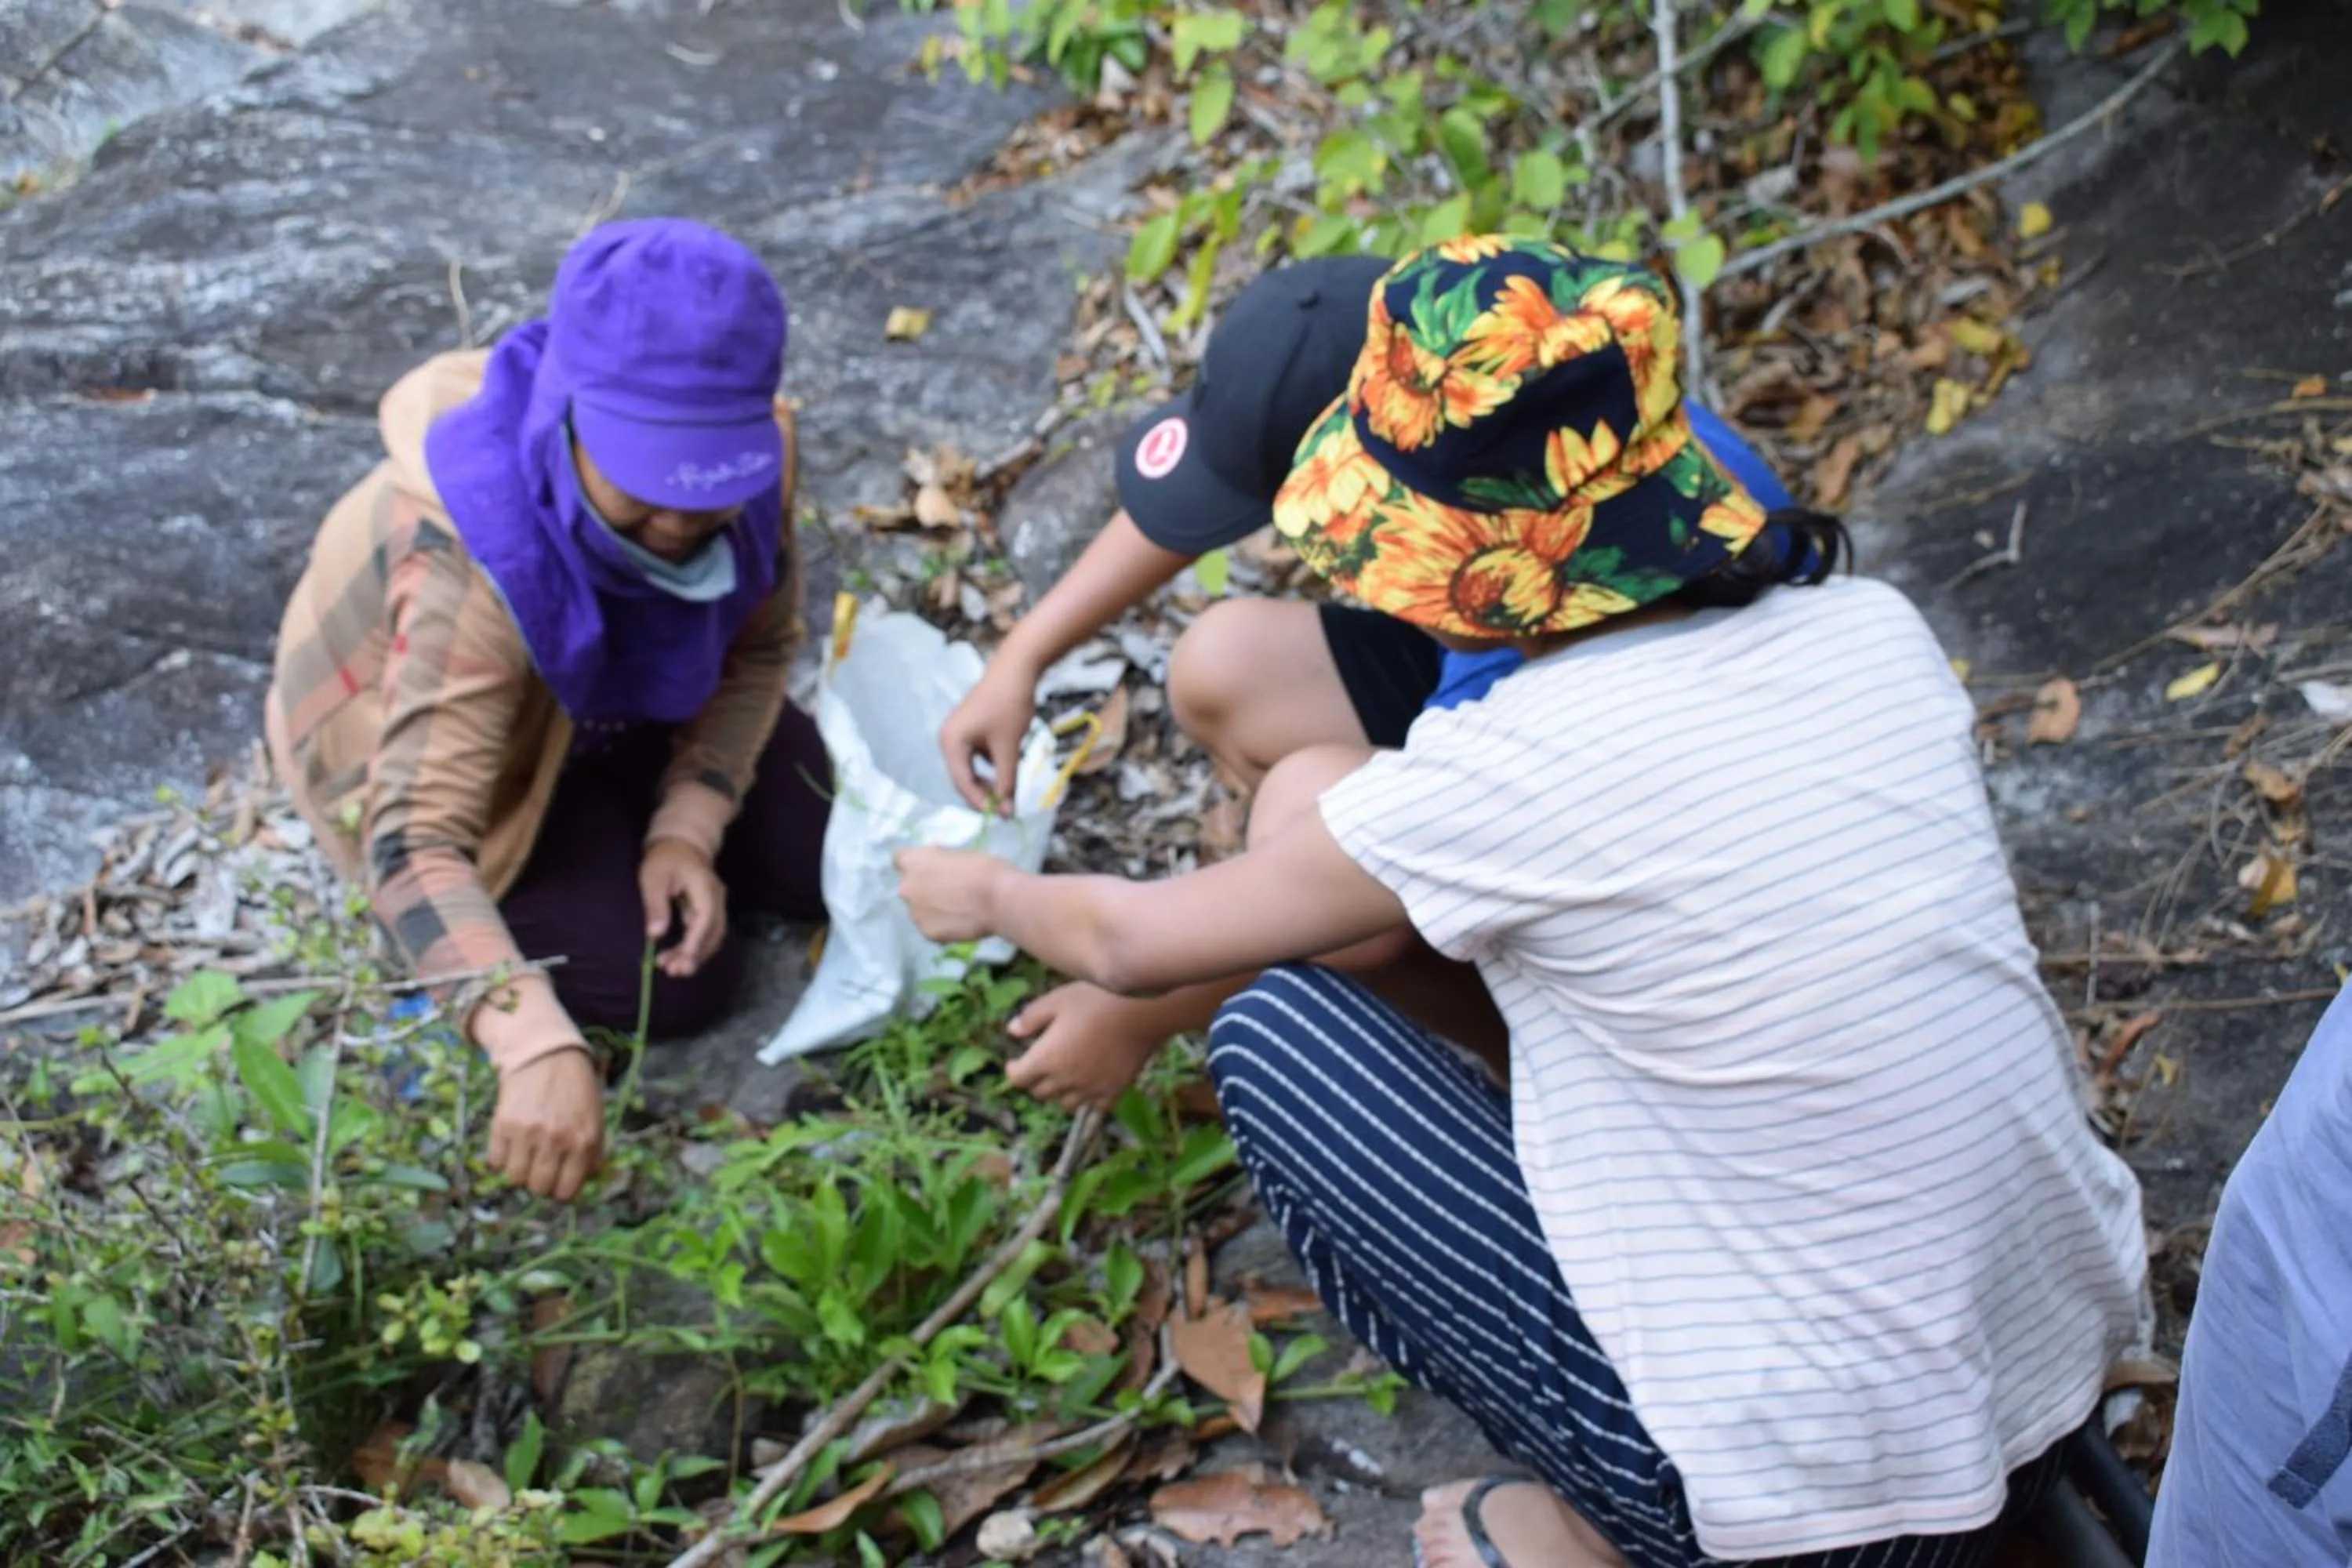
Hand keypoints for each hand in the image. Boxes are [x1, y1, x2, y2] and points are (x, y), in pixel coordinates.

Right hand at [487, 1048, 604, 1199]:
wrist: (546, 1054)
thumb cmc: (575, 1089)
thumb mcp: (595, 1119)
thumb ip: (592, 1153)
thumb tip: (584, 1181)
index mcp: (583, 1142)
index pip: (567, 1192)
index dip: (561, 1190)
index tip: (558, 1181)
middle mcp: (556, 1141)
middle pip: (539, 1189)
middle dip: (540, 1183)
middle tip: (541, 1167)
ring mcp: (528, 1133)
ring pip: (515, 1179)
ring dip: (520, 1171)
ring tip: (526, 1155)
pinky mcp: (503, 1124)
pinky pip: (495, 1162)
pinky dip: (501, 1158)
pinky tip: (511, 1144)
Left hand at [639, 838, 726, 979]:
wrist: (682, 843)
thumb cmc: (664, 858)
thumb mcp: (653, 877)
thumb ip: (655, 905)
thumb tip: (655, 934)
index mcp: (705, 888)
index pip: (705, 920)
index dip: (694, 944)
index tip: (680, 962)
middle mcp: (717, 899)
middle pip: (713, 934)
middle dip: (695, 956)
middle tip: (672, 971)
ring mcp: (716, 906)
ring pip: (712, 938)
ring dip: (694, 956)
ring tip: (670, 968)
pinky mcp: (709, 912)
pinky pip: (706, 935)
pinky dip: (694, 948)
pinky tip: (677, 957)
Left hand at [894, 847, 1009, 943]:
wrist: (997, 899)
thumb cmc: (983, 869)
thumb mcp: (957, 854)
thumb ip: (940, 862)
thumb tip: (938, 870)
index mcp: (914, 862)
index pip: (899, 859)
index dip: (915, 864)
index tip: (929, 868)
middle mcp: (907, 887)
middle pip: (909, 888)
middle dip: (923, 890)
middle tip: (948, 892)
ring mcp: (915, 913)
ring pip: (919, 911)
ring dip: (932, 910)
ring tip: (957, 912)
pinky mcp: (927, 933)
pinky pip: (931, 928)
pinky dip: (942, 927)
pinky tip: (960, 924)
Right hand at [940, 664, 1035, 814]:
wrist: (1017, 669)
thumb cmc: (1009, 706)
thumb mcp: (1009, 748)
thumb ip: (1007, 781)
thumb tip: (1007, 812)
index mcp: (951, 742)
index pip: (962, 782)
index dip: (980, 802)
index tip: (1001, 815)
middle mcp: (949, 739)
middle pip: (965, 778)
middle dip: (985, 792)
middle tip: (1007, 806)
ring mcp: (959, 734)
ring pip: (974, 768)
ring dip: (991, 779)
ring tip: (1011, 785)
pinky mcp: (972, 729)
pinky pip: (979, 756)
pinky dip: (994, 764)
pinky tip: (1010, 763)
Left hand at [1004, 982, 1168, 1110]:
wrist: (1142, 1011)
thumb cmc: (1096, 999)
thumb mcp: (1056, 1000)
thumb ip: (1031, 1018)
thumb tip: (1012, 1031)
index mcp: (1046, 1059)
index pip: (1018, 1079)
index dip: (1013, 1070)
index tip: (1015, 1061)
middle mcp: (1065, 1081)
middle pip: (1040, 1093)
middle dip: (1036, 1079)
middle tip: (1041, 1064)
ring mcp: (1091, 1089)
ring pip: (1066, 1103)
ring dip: (1061, 1092)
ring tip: (1066, 1075)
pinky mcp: (1114, 1091)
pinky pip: (1095, 1106)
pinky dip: (1089, 1098)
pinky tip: (1091, 1082)